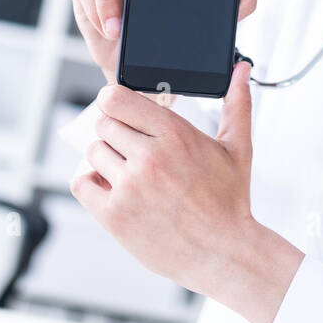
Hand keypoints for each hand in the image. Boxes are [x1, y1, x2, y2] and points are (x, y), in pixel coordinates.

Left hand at [70, 58, 303, 322]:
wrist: (224, 253)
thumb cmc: (230, 201)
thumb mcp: (237, 148)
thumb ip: (237, 103)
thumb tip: (241, 69)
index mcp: (175, 134)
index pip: (116, 98)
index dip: (114, 102)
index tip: (120, 110)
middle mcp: (148, 158)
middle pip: (103, 124)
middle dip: (116, 133)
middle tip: (134, 148)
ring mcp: (129, 187)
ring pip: (93, 152)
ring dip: (106, 159)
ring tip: (130, 172)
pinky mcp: (114, 215)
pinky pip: (81, 183)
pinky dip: (92, 183)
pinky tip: (113, 188)